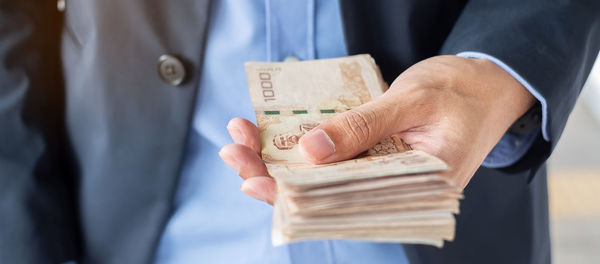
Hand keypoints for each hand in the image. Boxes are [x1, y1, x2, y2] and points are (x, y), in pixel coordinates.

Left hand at [219, 55, 534, 203]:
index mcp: (413, 194)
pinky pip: (333, 161)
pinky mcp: (372, 159)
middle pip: (324, 198)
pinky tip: (270, 138)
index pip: (342, 208)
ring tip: (241, 142)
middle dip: (275, 178)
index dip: (295, 198)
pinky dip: (302, 149)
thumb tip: (311, 152)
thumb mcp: (412, 102)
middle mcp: (392, 194)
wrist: (486, 85)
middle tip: (235, 153)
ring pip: (323, 180)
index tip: (254, 181)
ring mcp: (381, 177)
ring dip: (280, 163)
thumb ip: (363, 128)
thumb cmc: (461, 93)